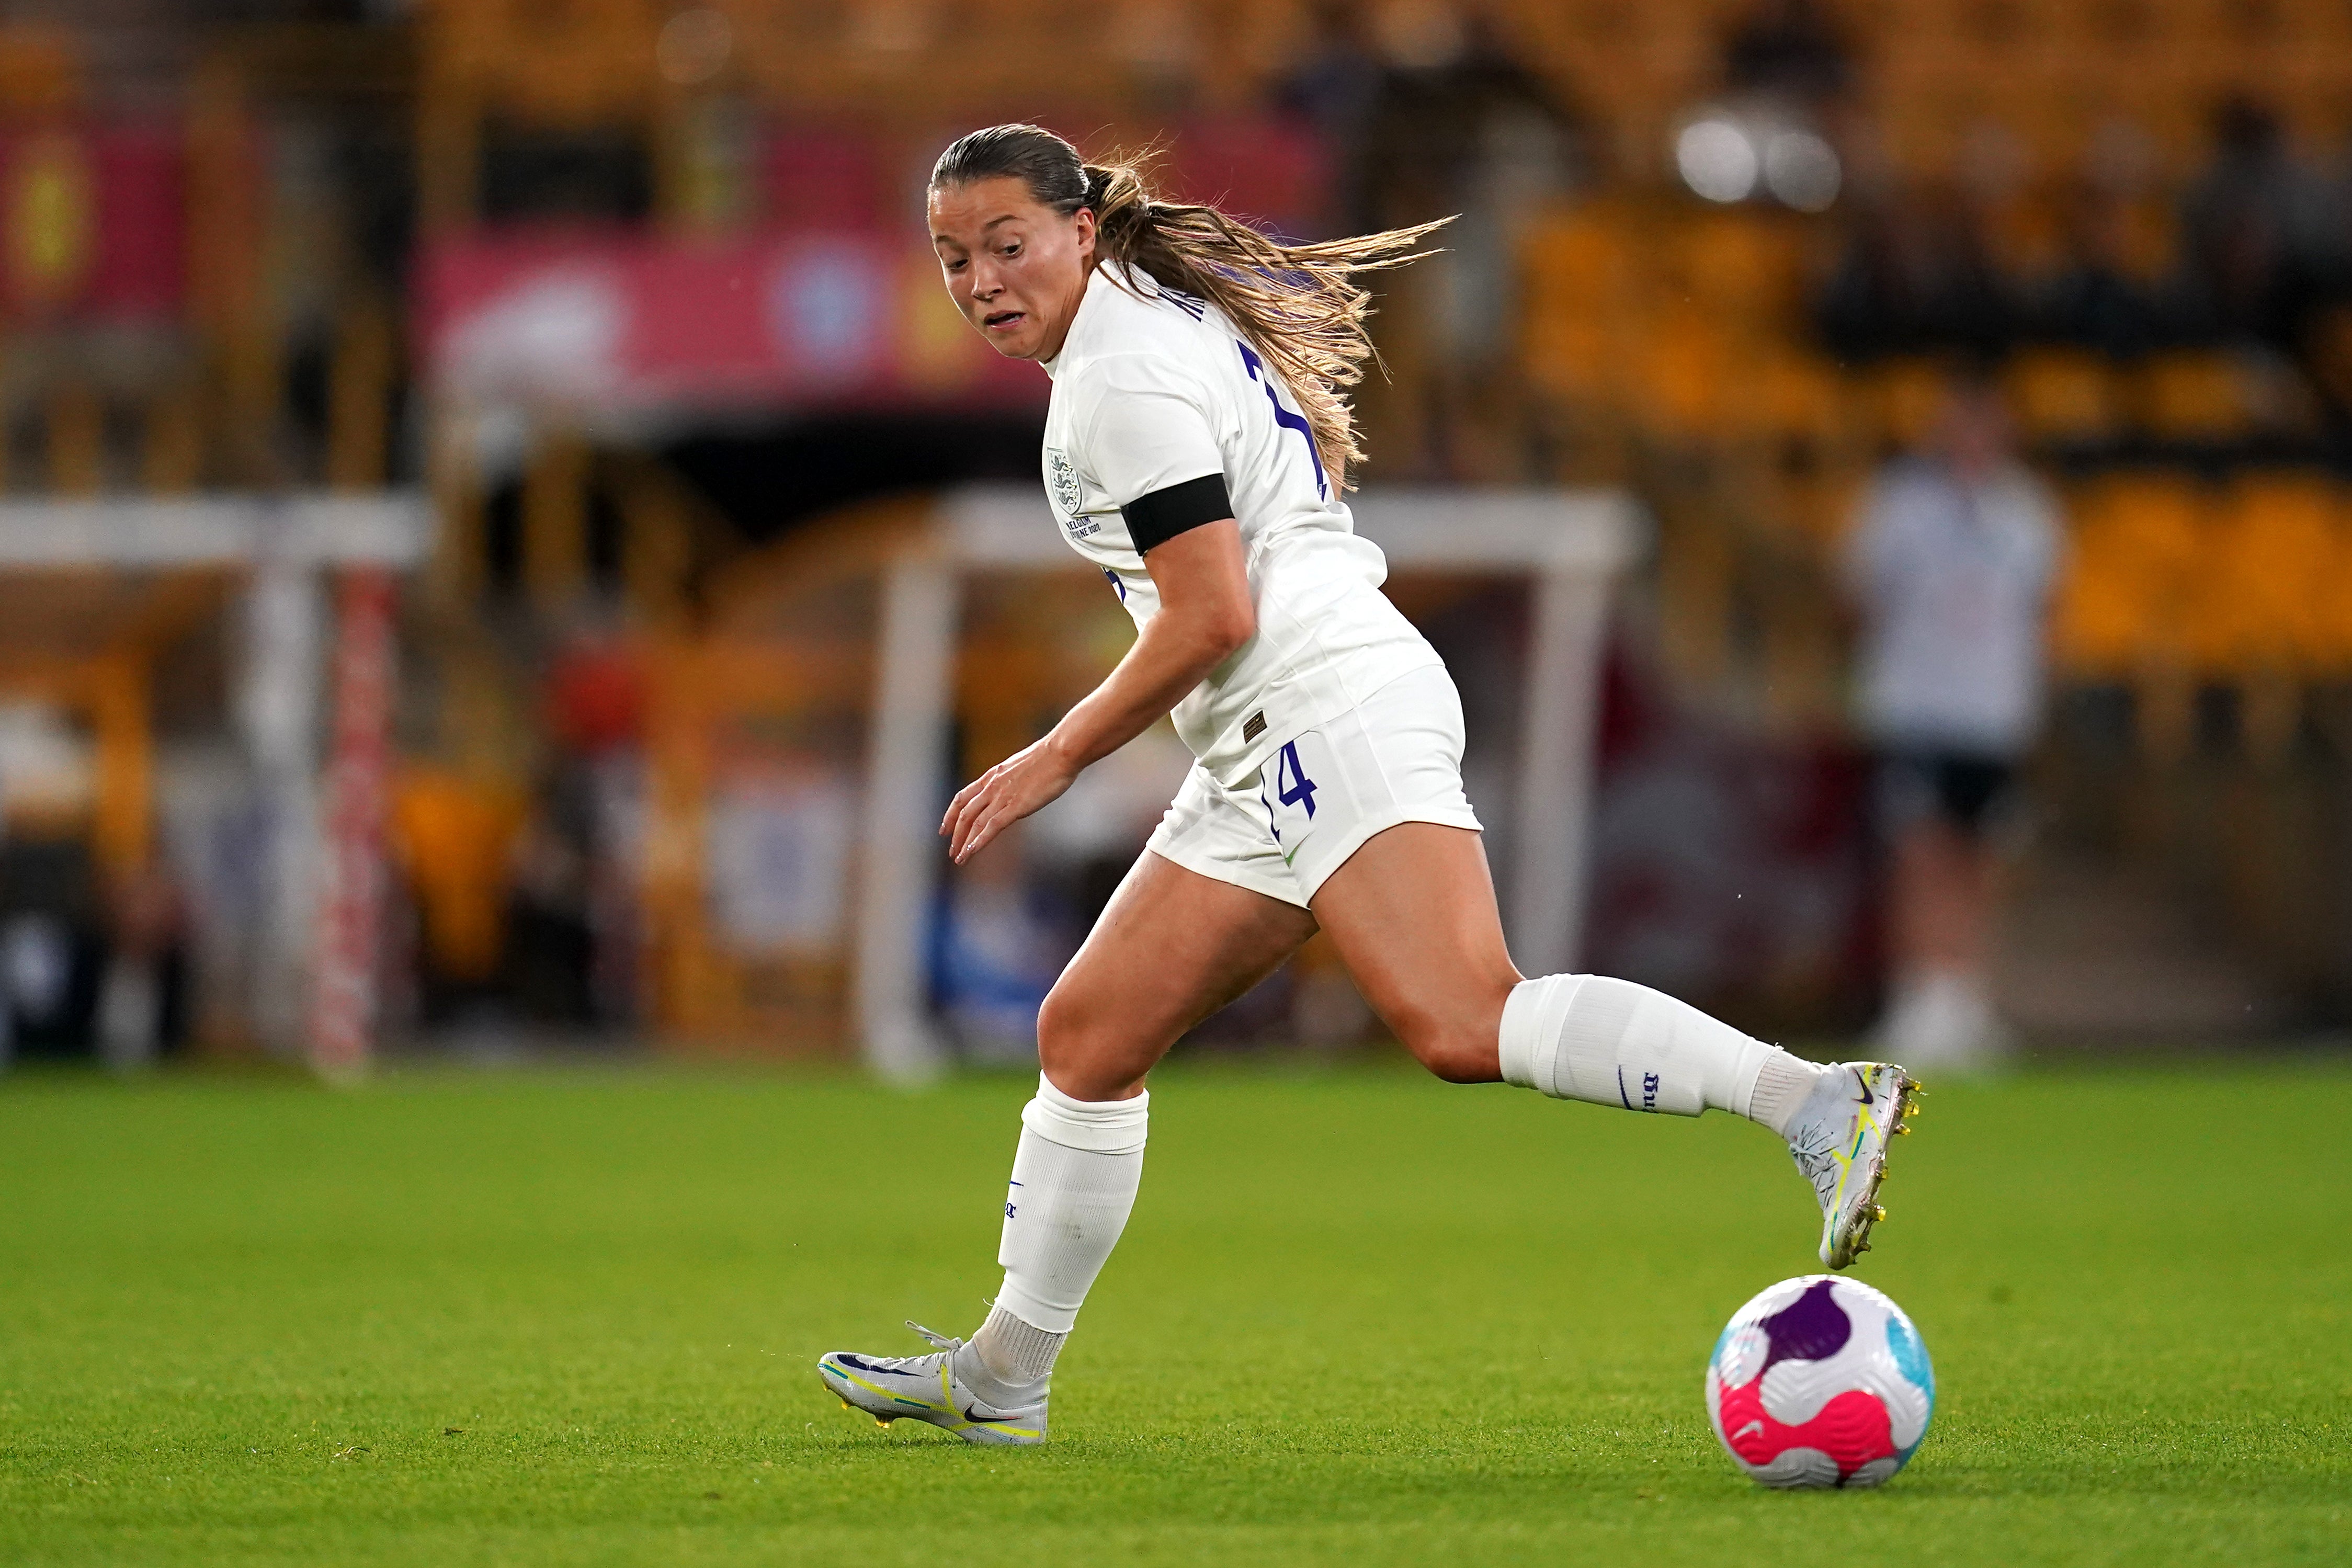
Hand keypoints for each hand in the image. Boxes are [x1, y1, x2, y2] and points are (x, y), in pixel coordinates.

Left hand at [941, 736, 1078, 863]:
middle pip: (964, 813)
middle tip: (952, 850)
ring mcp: (1002, 796)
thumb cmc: (1048, 758)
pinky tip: (972, 851)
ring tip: (960, 858)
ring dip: (965, 842)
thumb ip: (1010, 780)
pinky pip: (992, 826)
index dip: (950, 815)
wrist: (1060, 753)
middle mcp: (992, 787)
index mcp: (991, 776)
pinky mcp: (1016, 806)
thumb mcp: (1020, 767)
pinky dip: (980, 840)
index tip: (945, 829)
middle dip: (955, 834)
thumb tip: (1011, 788)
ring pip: (975, 823)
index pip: (962, 797)